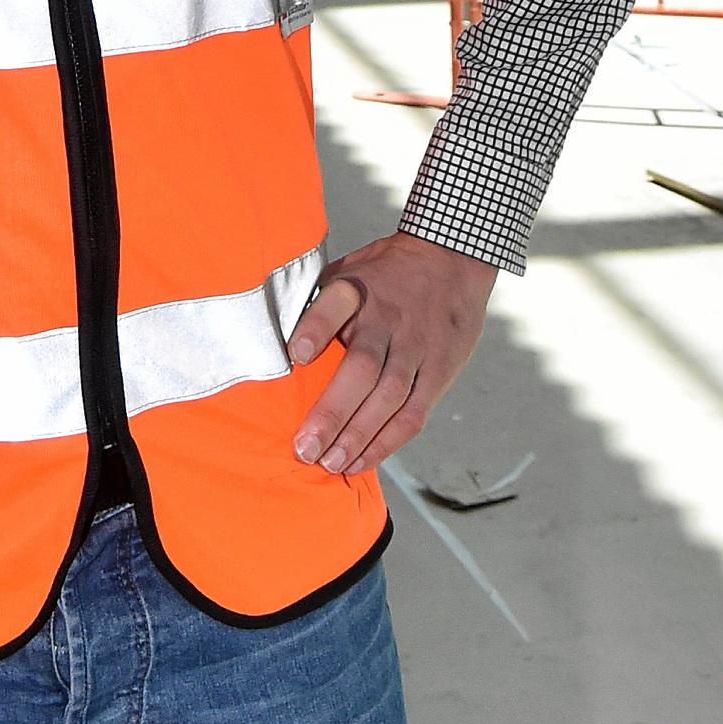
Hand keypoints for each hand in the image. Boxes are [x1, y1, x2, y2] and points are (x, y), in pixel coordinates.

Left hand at [286, 232, 494, 478]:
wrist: (450, 260)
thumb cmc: (386, 273)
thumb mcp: (348, 267)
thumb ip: (318, 300)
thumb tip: (273, 336)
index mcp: (360, 288)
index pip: (335, 303)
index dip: (315, 328)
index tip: (296, 355)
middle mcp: (388, 319)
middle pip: (362, 367)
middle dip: (333, 411)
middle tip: (305, 447)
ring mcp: (416, 347)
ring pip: (389, 396)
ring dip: (359, 434)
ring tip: (330, 463)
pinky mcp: (438, 370)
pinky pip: (414, 412)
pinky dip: (388, 440)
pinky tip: (362, 460)